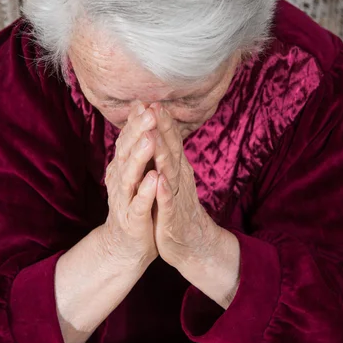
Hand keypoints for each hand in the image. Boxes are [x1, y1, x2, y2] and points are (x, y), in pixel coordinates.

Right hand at [102, 103, 158, 269]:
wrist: (126, 245)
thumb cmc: (135, 203)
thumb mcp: (135, 172)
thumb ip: (136, 144)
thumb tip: (140, 110)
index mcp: (122, 166)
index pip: (127, 140)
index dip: (136, 122)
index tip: (147, 103)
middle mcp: (120, 179)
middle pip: (127, 151)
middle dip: (138, 132)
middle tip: (149, 113)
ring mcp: (125, 199)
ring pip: (130, 174)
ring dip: (140, 156)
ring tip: (149, 139)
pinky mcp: (132, 218)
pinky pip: (139, 203)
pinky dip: (146, 191)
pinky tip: (154, 179)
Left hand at [149, 103, 221, 270]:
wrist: (190, 243)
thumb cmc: (175, 207)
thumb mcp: (170, 177)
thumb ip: (165, 154)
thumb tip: (157, 129)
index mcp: (176, 167)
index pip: (170, 139)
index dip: (162, 120)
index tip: (151, 99)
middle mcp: (179, 177)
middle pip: (172, 149)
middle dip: (163, 129)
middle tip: (155, 107)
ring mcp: (177, 196)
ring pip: (170, 172)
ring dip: (163, 154)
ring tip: (155, 137)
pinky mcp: (173, 216)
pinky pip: (168, 202)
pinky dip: (164, 191)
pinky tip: (159, 180)